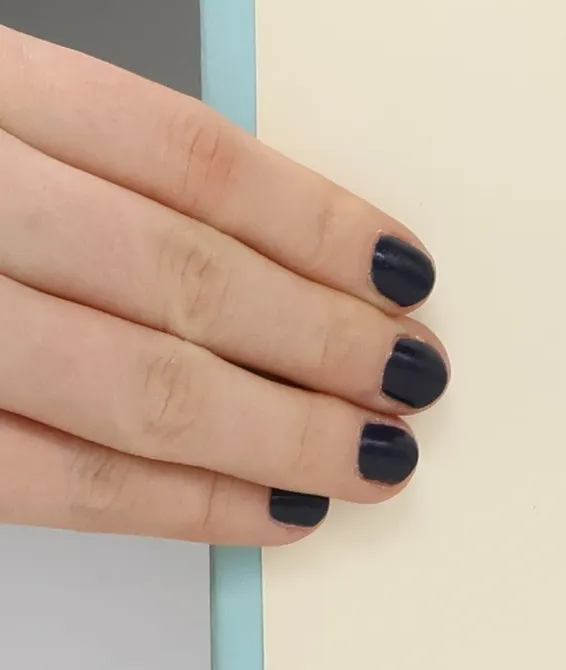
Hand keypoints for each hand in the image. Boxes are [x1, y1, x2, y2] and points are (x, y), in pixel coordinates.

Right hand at [0, 24, 447, 543]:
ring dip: (272, 435)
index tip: (406, 271)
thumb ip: (95, 164)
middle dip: (319, 340)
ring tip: (373, 458)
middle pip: (173, 275)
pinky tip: (267, 514)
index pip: (185, 155)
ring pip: (122, 385)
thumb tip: (291, 255)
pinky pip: (44, 481)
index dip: (316, 222)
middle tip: (416, 379)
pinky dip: (173, 505)